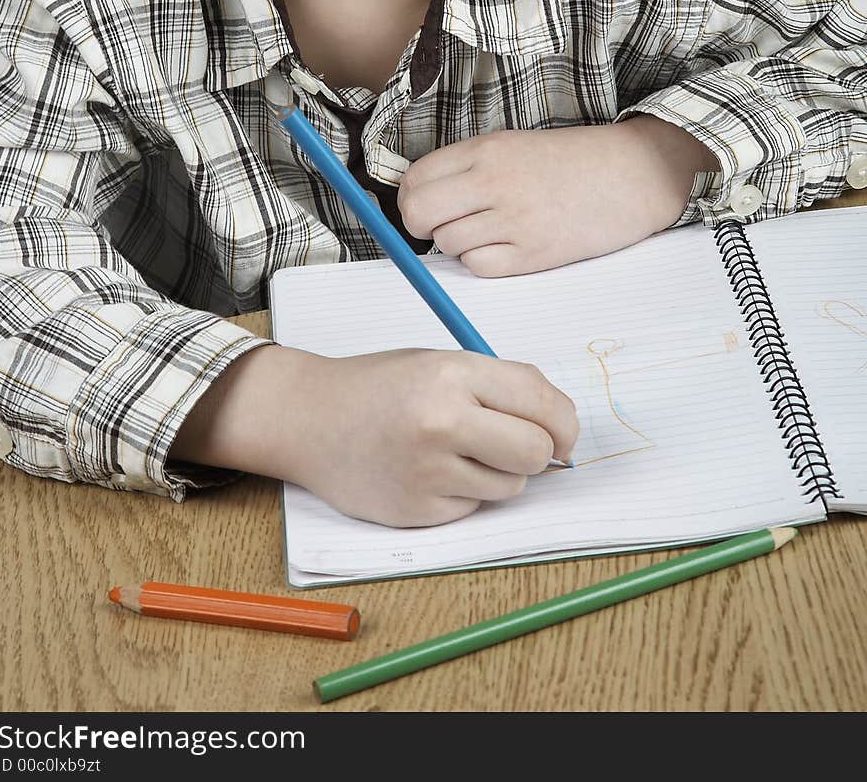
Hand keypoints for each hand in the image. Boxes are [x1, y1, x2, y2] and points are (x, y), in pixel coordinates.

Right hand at [171, 343, 578, 527]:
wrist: (310, 418)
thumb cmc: (381, 385)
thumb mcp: (439, 363)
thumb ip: (498, 385)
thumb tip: (558, 424)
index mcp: (453, 373)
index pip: (541, 403)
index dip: (564, 423)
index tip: (562, 433)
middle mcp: (442, 421)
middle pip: (535, 451)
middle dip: (538, 451)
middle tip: (520, 445)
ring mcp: (428, 470)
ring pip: (509, 485)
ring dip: (497, 473)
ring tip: (456, 451)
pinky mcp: (417, 510)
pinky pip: (472, 508)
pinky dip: (463, 493)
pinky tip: (428, 472)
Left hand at [397, 116, 719, 276]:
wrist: (630, 174)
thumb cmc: (569, 161)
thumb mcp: (511, 145)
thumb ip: (465, 168)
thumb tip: (416, 200)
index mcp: (484, 150)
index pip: (414, 180)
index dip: (410, 198)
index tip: (422, 205)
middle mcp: (493, 181)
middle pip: (418, 214)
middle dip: (420, 226)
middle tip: (440, 225)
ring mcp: (512, 219)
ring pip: (447, 244)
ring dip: (458, 243)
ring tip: (489, 230)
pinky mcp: (533, 252)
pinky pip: (479, 267)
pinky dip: (483, 262)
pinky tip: (506, 246)